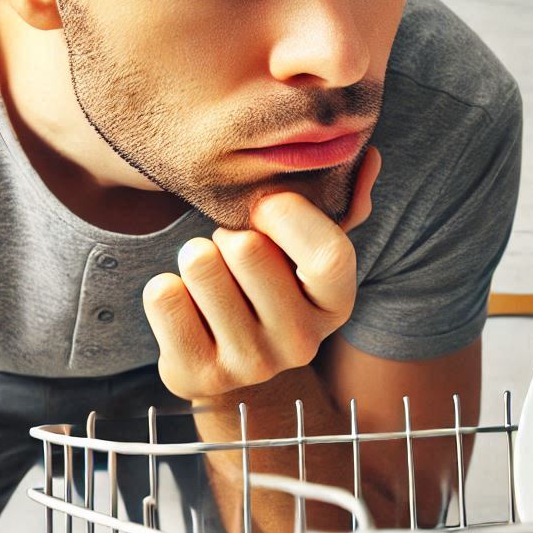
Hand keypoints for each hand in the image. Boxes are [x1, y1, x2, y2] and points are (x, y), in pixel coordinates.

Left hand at [143, 147, 381, 401]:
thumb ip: (341, 201)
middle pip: (247, 249)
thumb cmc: (271, 285)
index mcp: (338, 305)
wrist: (228, 363)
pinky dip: (164, 286)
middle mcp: (302, 344)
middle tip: (231, 248)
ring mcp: (250, 364)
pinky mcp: (198, 375)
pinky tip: (185, 302)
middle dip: (228, 232)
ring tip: (209, 275)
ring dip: (195, 255)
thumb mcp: (308, 249)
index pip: (329, 251)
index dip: (287, 214)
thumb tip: (369, 157)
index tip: (262, 208)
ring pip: (200, 265)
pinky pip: (163, 295)